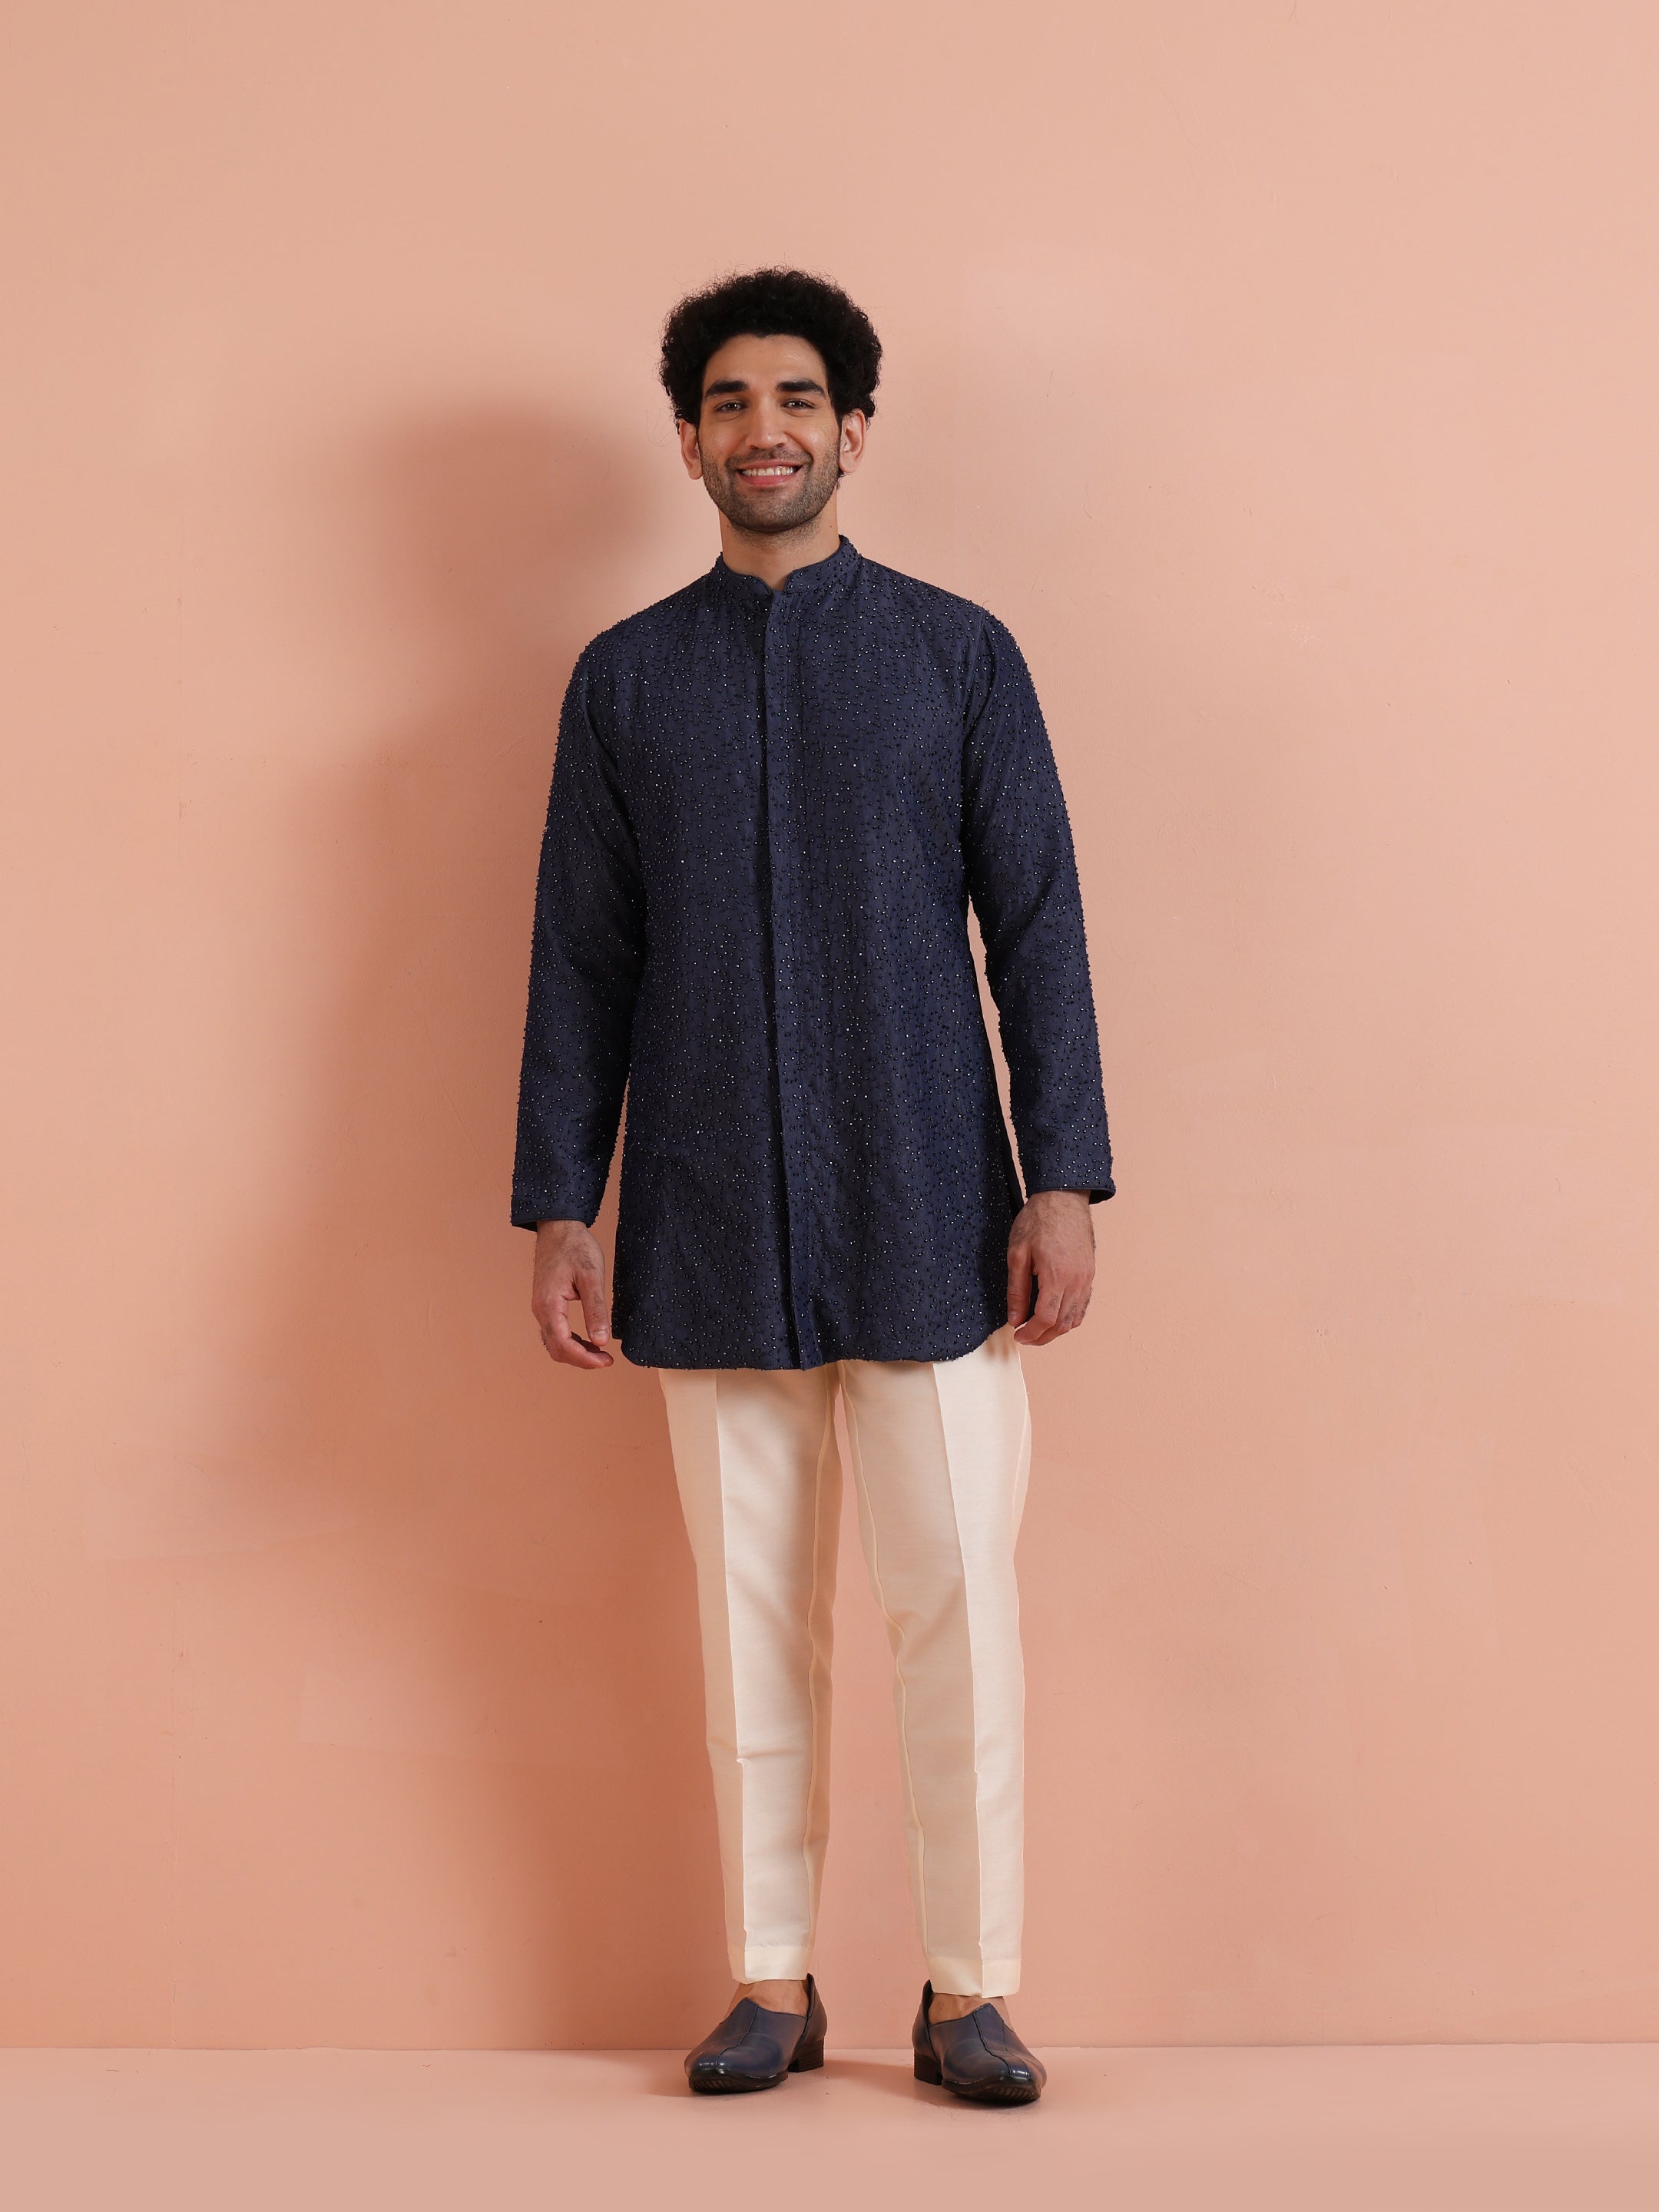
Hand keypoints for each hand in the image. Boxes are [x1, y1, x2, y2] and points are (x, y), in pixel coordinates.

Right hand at [531, 1220, 614, 1368]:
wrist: (559, 1228)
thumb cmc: (575, 1247)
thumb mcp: (592, 1277)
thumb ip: (596, 1311)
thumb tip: (601, 1341)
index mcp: (549, 1305)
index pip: (564, 1345)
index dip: (585, 1359)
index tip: (607, 1360)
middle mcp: (540, 1310)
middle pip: (556, 1349)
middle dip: (581, 1360)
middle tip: (606, 1360)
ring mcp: (540, 1307)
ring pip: (554, 1343)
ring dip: (575, 1352)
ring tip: (600, 1353)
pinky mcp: (545, 1304)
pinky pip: (554, 1332)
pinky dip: (570, 1341)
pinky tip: (588, 1339)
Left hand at [1006, 1189, 1094, 1345]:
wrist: (1063, 1197)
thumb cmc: (1038, 1220)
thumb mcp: (1017, 1253)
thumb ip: (1017, 1289)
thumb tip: (1015, 1319)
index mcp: (1056, 1275)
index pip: (1046, 1318)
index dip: (1031, 1333)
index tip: (1018, 1335)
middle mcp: (1077, 1280)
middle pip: (1062, 1324)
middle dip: (1042, 1336)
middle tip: (1025, 1336)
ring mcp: (1087, 1277)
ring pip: (1075, 1318)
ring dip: (1056, 1329)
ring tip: (1037, 1328)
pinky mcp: (1090, 1273)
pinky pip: (1083, 1305)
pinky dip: (1070, 1317)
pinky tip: (1055, 1315)